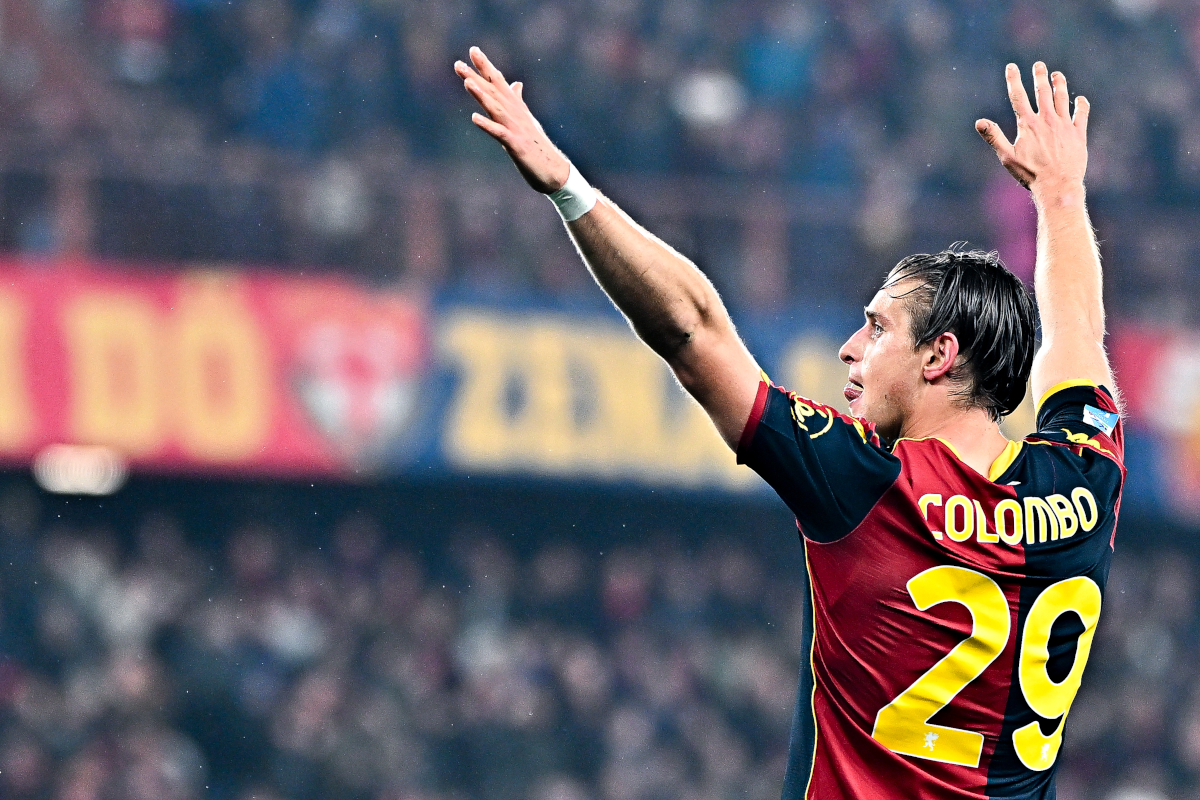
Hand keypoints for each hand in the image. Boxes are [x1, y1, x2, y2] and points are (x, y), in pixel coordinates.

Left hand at [454, 47, 570, 193]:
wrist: (554, 170)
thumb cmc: (538, 146)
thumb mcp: (526, 120)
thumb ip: (518, 101)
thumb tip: (516, 84)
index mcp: (516, 109)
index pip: (499, 83)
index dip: (486, 67)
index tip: (473, 50)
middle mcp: (516, 115)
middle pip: (494, 92)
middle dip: (477, 77)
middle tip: (458, 63)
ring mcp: (517, 129)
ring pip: (496, 109)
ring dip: (481, 96)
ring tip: (467, 83)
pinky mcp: (517, 146)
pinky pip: (500, 134)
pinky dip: (488, 125)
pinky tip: (474, 118)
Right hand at [976, 62, 1088, 195]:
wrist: (1058, 185)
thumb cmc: (1030, 174)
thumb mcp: (1007, 157)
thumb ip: (994, 137)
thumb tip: (979, 122)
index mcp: (1028, 124)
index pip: (1018, 96)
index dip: (1014, 80)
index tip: (1011, 67)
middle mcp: (1047, 119)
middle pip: (1042, 92)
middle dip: (1040, 76)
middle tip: (1039, 66)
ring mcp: (1064, 125)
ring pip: (1062, 98)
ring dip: (1060, 85)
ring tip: (1057, 75)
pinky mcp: (1078, 133)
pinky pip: (1081, 113)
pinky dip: (1081, 105)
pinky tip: (1079, 99)